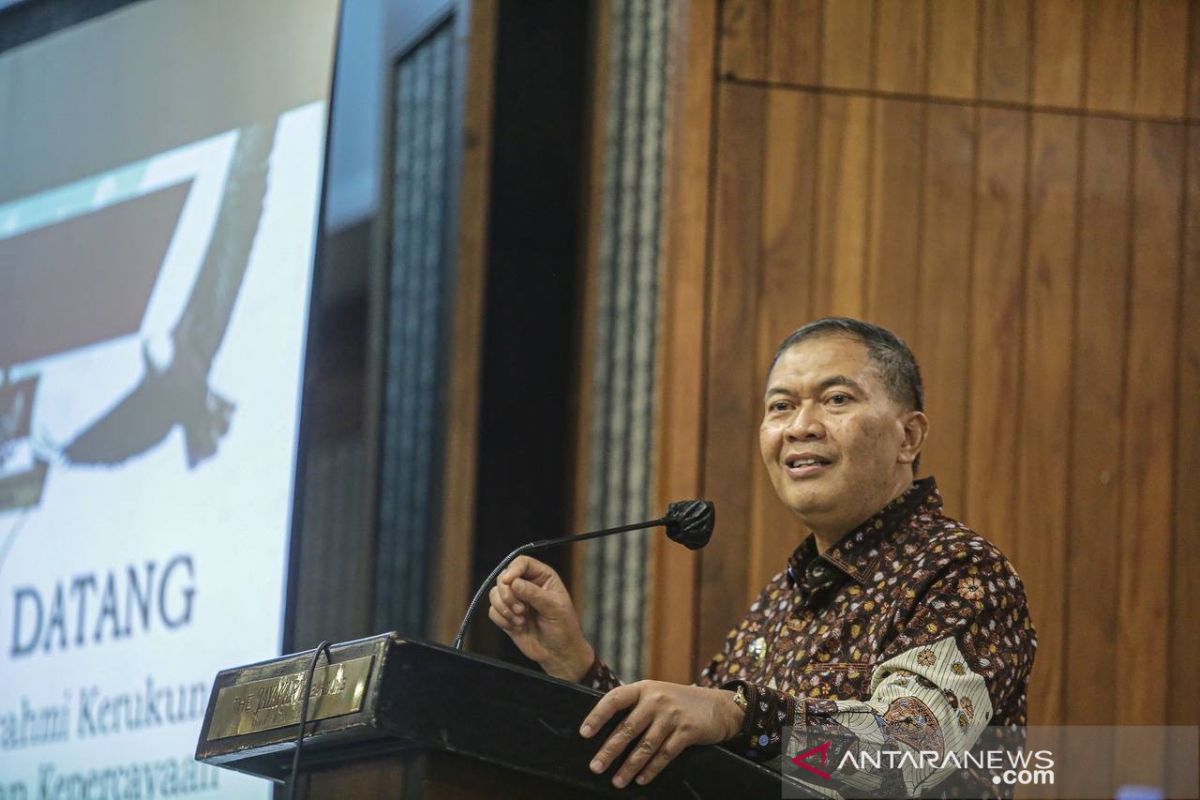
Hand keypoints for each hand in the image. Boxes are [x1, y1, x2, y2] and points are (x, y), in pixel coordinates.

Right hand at [487, 555, 593, 680]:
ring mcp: (516, 601)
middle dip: (508, 594)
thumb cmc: (564, 629)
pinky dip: (501, 619)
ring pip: (495, 593)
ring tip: (520, 620)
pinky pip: (493, 611)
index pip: (522, 563)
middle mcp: (527, 586)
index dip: (513, 570)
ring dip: (504, 608)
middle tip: (521, 610)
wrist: (558, 653)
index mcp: (543, 578)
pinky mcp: (507, 616)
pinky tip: (517, 627)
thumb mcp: (554, 608)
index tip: (509, 581)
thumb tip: (514, 582)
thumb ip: (534, 593)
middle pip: (504, 577)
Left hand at [579, 681, 744, 787]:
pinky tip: (641, 779)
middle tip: (595, 767)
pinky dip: (651, 769)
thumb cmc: (680, 702)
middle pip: (627, 728)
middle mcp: (656, 699)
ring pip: (645, 746)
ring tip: (617, 781)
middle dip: (609, 750)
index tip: (584, 733)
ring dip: (629, 766)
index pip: (615, 699)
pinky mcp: (686, 731)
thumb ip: (636, 705)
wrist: (719, 706)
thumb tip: (606, 728)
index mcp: (644, 688)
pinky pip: (664, 754)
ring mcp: (672, 715)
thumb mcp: (657, 694)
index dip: (597, 715)